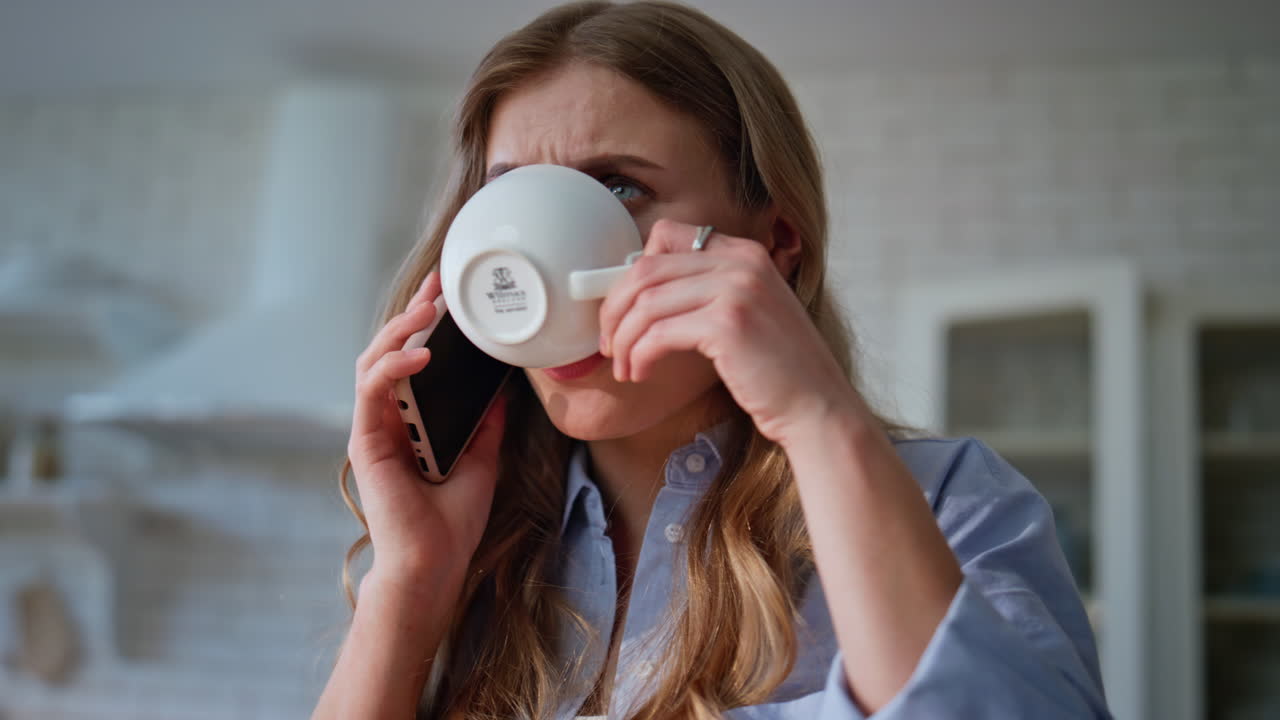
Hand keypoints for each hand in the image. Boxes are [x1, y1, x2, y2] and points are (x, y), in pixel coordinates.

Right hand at [347, 270, 506, 589]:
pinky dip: (394, 365)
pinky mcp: (364, 440)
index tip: (447, 297)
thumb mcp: (482, 460)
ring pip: (374, 361)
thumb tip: (502, 391)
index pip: (411, 363)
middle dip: (411, 314)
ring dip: (399, 330)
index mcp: (410, 424)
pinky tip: (419, 352)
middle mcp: (386, 421)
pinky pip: (372, 388)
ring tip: (428, 309)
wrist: (434, 563)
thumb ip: (486, 424)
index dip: (424, 328)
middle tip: (437, 286)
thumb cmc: (452, 522)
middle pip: (389, 352)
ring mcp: (372, 428)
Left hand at [598, 219, 860, 446]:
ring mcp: (737, 290)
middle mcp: (741, 262)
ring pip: (646, 302)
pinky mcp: (728, 325)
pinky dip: (639, 355)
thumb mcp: (748, 313)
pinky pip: (659, 333)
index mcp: (745, 252)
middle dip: (615, 308)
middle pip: (647, 268)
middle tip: (609, 343)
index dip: (632, 271)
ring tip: (623, 366)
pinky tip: (639, 373)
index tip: (622, 307)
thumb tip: (641, 295)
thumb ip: (709, 292)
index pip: (667, 235)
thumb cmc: (777, 371)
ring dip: (623, 338)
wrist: (818, 407)